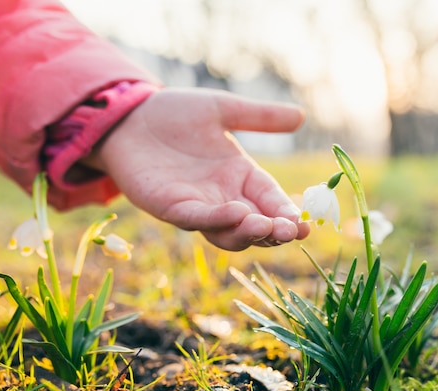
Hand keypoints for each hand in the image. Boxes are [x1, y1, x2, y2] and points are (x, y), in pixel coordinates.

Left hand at [82, 87, 310, 250]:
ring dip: (251, 234)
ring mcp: (199, 206)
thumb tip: (300, 115)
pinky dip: (219, 220)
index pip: (272, 202)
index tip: (307, 224)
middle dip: (276, 231)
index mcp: (241, 177)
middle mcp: (224, 197)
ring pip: (230, 233)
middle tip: (293, 230)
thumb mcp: (223, 109)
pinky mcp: (172, 207)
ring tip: (269, 226)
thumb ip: (259, 116)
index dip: (289, 214)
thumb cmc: (176, 113)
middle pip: (256, 225)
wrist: (130, 114)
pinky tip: (238, 212)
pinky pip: (199, 219)